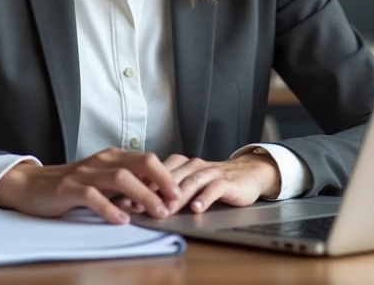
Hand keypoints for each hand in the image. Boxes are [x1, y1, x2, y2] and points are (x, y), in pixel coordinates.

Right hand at [0, 148, 182, 224]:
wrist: (31, 184)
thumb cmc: (71, 185)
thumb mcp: (101, 179)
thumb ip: (125, 183)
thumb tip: (157, 195)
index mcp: (111, 157)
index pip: (146, 159)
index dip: (165, 174)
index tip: (180, 193)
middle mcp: (101, 161)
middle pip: (139, 163)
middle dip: (161, 180)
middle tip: (176, 200)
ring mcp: (84, 174)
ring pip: (120, 178)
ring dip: (142, 195)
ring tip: (157, 211)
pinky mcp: (68, 189)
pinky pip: (92, 196)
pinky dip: (109, 207)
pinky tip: (121, 219)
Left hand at [117, 153, 280, 215]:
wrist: (249, 174)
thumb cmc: (215, 181)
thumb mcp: (189, 183)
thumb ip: (168, 189)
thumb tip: (138, 201)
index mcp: (181, 164)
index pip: (156, 173)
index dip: (140, 186)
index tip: (124, 200)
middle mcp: (194, 165)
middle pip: (170, 178)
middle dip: (153, 193)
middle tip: (138, 207)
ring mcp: (210, 172)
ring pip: (190, 182)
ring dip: (176, 197)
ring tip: (165, 210)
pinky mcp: (227, 182)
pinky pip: (214, 189)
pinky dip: (204, 198)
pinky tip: (196, 209)